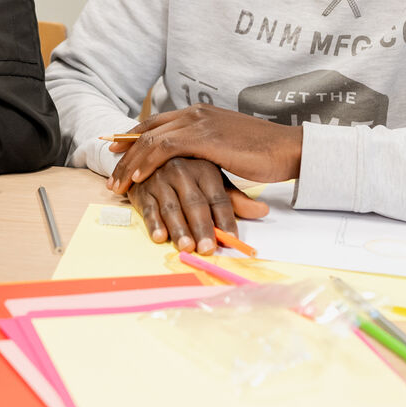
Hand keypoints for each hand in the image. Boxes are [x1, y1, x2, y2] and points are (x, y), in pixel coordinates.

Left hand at [107, 104, 303, 193]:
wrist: (287, 149)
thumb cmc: (263, 152)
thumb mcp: (227, 147)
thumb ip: (205, 149)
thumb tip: (191, 164)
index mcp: (199, 113)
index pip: (157, 123)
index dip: (133, 138)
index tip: (118, 153)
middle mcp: (194, 113)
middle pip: (147, 130)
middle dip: (125, 152)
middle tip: (110, 173)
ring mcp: (198, 123)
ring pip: (150, 139)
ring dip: (130, 163)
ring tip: (117, 183)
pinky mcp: (204, 137)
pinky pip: (164, 148)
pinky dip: (147, 162)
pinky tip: (138, 179)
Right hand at [124, 158, 269, 254]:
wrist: (150, 157)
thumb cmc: (187, 172)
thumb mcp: (213, 180)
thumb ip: (235, 198)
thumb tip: (263, 210)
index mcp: (203, 168)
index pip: (218, 197)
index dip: (226, 219)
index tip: (232, 239)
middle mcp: (182, 171)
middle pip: (195, 204)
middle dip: (202, 228)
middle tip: (208, 248)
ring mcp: (160, 179)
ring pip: (172, 208)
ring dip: (179, 229)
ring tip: (187, 246)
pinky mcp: (142, 190)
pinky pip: (148, 208)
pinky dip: (153, 223)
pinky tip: (160, 236)